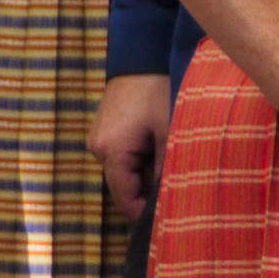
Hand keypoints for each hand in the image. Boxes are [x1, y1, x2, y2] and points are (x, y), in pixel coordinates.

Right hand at [90, 71, 174, 219]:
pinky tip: (164, 152)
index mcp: (110, 151)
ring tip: (176, 172)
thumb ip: (167, 168)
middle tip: (180, 198)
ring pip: (126, 170)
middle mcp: (98, 147)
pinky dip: (143, 159)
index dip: (144, 213)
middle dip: (150, 192)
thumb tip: (170, 199)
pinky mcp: (107, 128)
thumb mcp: (170, 132)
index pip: (125, 197)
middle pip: (125, 185)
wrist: (143, 53)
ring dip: (148, 174)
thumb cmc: (158, 91)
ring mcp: (100, 137)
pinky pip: (125, 154)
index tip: (167, 223)